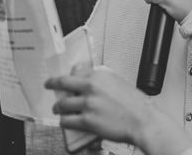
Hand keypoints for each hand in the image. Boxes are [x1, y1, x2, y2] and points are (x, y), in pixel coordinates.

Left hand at [45, 66, 191, 154]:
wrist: (142, 120)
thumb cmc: (135, 104)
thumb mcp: (118, 82)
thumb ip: (102, 80)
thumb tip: (89, 81)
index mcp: (100, 75)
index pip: (76, 72)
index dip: (68, 76)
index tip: (64, 77)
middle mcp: (91, 87)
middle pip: (63, 83)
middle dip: (53, 84)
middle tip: (49, 85)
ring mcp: (87, 104)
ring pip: (63, 104)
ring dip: (58, 107)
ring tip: (58, 109)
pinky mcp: (87, 120)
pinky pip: (67, 120)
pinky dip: (64, 121)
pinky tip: (66, 121)